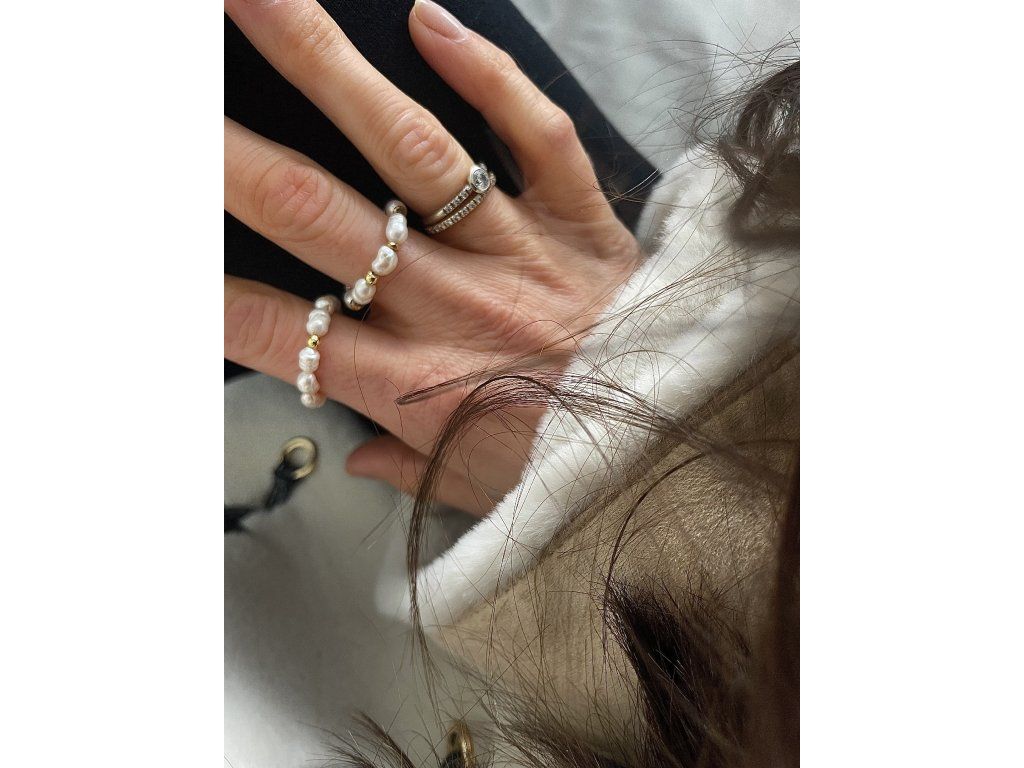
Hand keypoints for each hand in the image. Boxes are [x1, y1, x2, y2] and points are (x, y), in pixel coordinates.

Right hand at [224, 0, 639, 514]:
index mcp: (415, 384)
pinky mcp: (579, 218)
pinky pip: (532, 134)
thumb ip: (406, 468)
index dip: (213, 292)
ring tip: (266, 6)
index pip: (282, 331)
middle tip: (178, 101)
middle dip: (234, 154)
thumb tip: (355, 453)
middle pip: (318, 214)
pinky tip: (428, 22)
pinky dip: (484, 74)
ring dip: (330, 69)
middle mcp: (452, 306)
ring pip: (409, 149)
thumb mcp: (475, 490)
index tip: (173, 255)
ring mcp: (515, 252)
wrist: (685, 444)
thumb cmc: (576, 465)